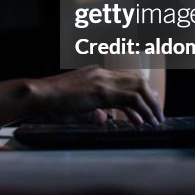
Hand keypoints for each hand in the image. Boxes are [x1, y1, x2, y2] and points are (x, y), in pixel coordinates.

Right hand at [27, 65, 163, 125]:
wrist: (37, 96)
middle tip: (157, 116)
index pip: (127, 81)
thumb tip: (104, 118)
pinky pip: (130, 98)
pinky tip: (144, 121)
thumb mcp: (77, 107)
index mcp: (96, 74)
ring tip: (156, 120)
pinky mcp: (101, 90)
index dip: (141, 95)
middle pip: (138, 81)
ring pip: (139, 87)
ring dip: (150, 105)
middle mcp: (102, 73)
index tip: (148, 110)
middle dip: (151, 99)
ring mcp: (102, 80)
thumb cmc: (51, 104)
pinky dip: (142, 109)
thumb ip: (93, 111)